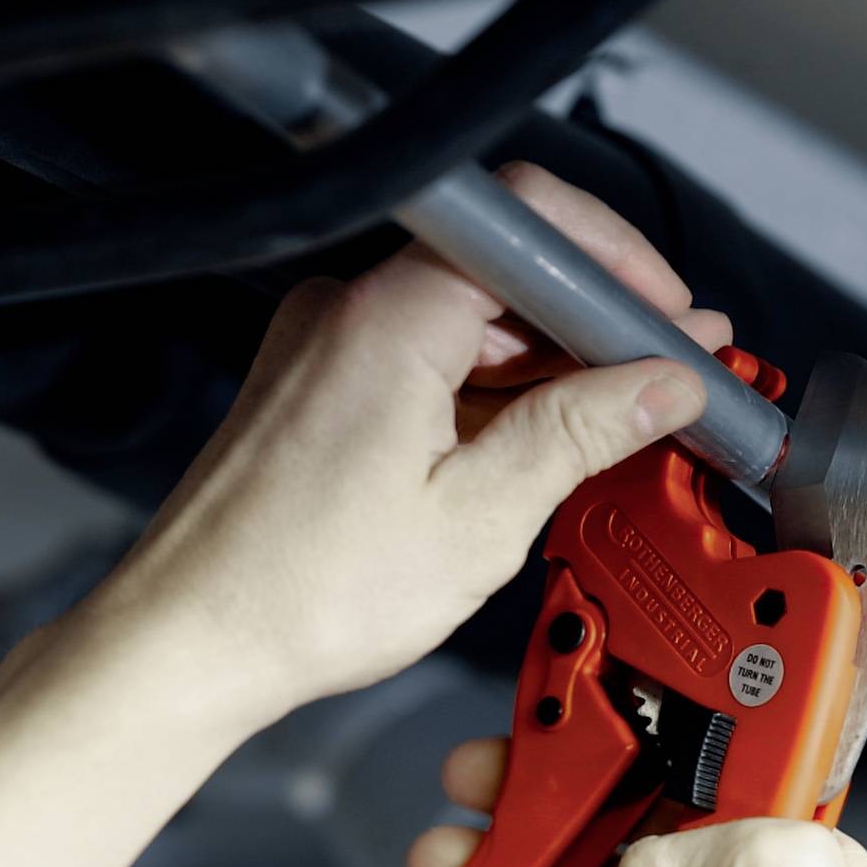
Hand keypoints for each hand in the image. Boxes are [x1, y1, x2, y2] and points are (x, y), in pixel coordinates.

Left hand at [74, 163, 731, 729]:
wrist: (191, 642)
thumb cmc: (301, 594)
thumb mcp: (479, 519)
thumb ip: (580, 432)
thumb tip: (662, 384)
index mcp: (388, 320)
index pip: (532, 225)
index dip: (620, 263)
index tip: (675, 319)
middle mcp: (347, 312)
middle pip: (505, 271)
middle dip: (599, 321)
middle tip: (674, 372)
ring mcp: (327, 346)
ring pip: (470, 320)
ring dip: (550, 363)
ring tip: (623, 417)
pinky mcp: (318, 387)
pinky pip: (428, 358)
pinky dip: (492, 392)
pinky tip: (542, 439)